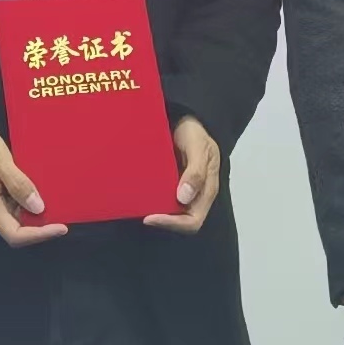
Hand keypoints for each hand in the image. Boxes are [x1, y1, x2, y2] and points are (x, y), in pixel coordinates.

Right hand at [0, 129, 66, 246]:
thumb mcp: (2, 160)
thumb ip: (19, 185)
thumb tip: (38, 208)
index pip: (14, 234)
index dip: (39, 234)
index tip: (61, 227)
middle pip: (16, 229)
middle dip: (39, 223)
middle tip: (60, 211)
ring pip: (15, 219)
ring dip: (33, 213)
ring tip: (51, 198)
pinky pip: (12, 209)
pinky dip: (26, 205)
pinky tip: (37, 194)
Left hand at [143, 116, 221, 234]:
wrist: (188, 121)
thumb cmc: (196, 134)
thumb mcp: (199, 148)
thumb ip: (195, 172)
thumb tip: (184, 197)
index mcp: (206, 190)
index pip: (192, 221)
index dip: (173, 223)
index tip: (151, 217)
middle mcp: (195, 195)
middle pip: (180, 220)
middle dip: (161, 219)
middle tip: (141, 213)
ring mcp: (182, 190)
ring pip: (169, 211)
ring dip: (155, 210)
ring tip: (137, 203)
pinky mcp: (170, 184)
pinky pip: (161, 198)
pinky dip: (151, 198)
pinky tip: (138, 193)